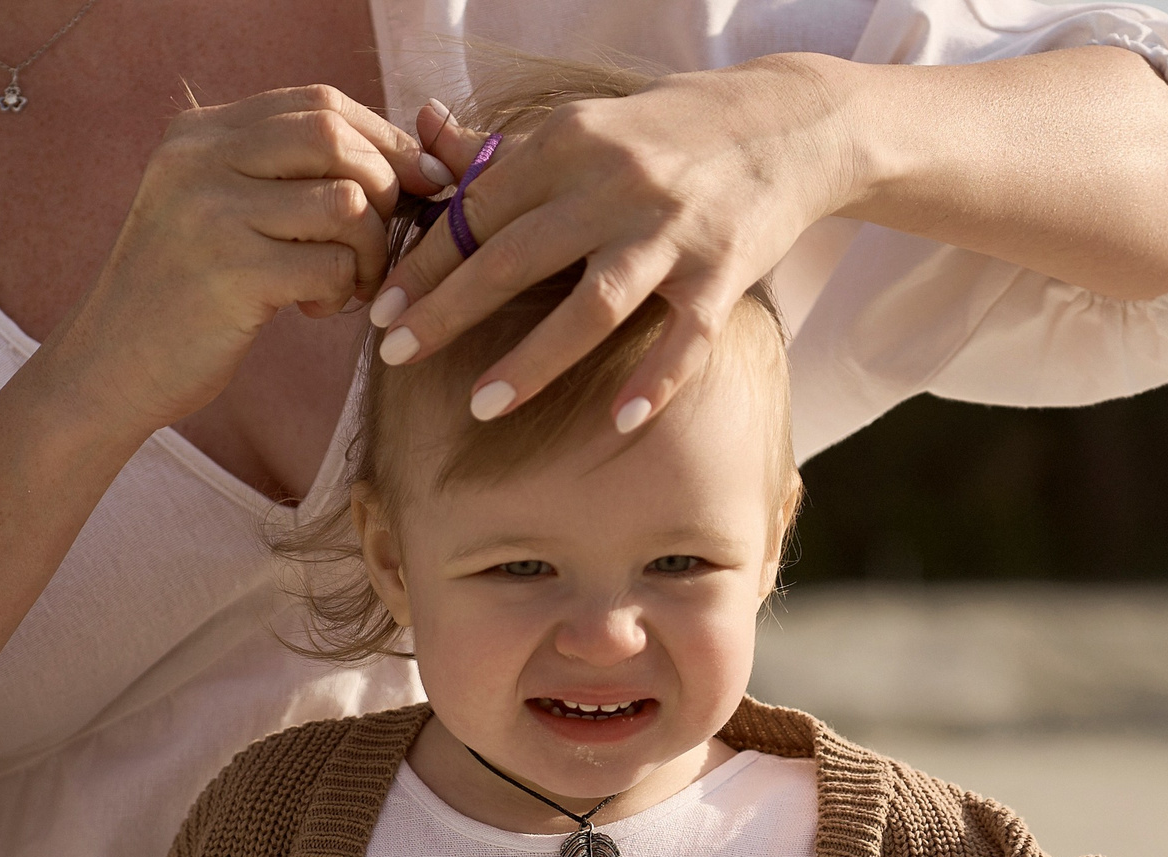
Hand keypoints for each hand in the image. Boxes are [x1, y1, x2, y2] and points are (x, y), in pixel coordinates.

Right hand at [44, 85, 452, 434]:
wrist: (110, 366)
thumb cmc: (184, 293)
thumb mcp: (216, 208)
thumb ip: (281, 171)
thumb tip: (406, 155)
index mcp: (198, 132)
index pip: (317, 102)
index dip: (382, 138)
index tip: (415, 180)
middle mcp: (199, 159)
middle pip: (335, 137)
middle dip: (384, 188)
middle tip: (377, 240)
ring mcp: (211, 213)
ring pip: (345, 201)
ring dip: (367, 250)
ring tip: (343, 283)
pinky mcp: (231, 275)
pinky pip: (331, 265)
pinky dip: (341, 291)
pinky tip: (312, 310)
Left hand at [369, 56, 859, 430]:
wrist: (787, 124)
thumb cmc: (667, 133)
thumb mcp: (585, 124)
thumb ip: (506, 148)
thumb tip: (424, 138)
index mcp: (572, 142)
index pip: (480, 208)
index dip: (426, 260)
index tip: (379, 306)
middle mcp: (617, 185)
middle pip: (517, 257)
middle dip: (449, 310)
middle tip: (395, 354)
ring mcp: (672, 234)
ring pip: (592, 306)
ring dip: (531, 362)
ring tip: (479, 406)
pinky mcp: (723, 275)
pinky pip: (684, 340)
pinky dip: (654, 382)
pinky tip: (617, 421)